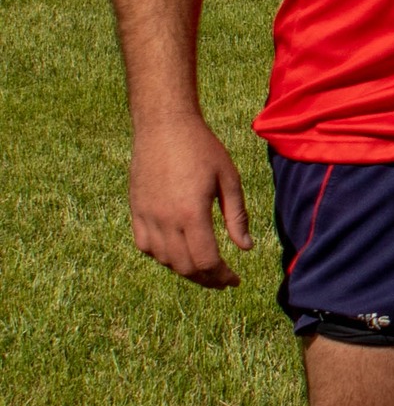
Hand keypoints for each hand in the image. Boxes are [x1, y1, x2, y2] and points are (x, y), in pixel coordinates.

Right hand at [128, 116, 253, 286]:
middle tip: (222, 280)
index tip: (234, 280)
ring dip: (185, 269)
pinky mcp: (135, 209)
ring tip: (204, 267)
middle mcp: (165, 219)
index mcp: (191, 213)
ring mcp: (146, 215)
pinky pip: (145, 245)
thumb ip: (237, 217)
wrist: (164, 125)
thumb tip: (245, 248)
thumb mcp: (229, 180)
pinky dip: (162, 256)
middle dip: (206, 279)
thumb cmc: (202, 148)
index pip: (205, 261)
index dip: (221, 276)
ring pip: (164, 259)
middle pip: (184, 266)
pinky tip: (177, 252)